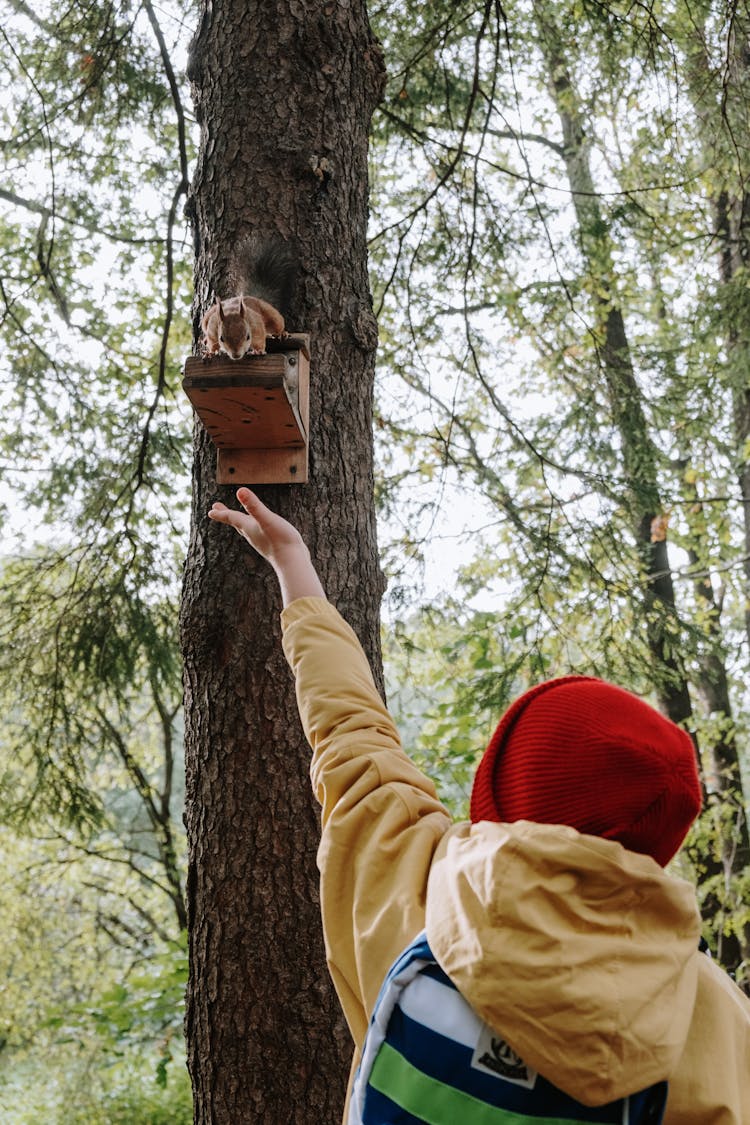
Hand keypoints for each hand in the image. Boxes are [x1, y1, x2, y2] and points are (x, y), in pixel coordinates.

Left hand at [208, 488, 324, 604]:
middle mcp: (252, 535)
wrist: (292, 561)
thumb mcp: (266, 518)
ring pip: (246, 530)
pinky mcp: (271, 544)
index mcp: (249, 527)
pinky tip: (260, 529)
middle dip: (226, 516)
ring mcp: (261, 541)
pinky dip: (253, 529)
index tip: (210, 511)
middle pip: (236, 523)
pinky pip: (258, 534)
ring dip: (239, 522)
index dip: (221, 513)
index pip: (232, 517)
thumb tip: (240, 490)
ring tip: (236, 518)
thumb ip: (254, 505)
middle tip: (214, 511)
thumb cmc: (280, 540)